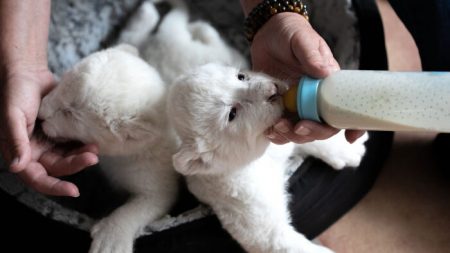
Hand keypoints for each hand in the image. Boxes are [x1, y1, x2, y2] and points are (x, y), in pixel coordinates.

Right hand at [0, 66, 97, 196]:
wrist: (28, 72)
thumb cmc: (14, 92)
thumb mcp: (12, 116)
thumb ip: (15, 141)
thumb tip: (18, 167)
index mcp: (21, 153)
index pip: (37, 178)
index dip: (54, 187)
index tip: (74, 191)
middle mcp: (36, 151)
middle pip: (59, 168)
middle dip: (76, 165)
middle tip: (93, 156)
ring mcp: (50, 142)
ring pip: (69, 157)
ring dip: (82, 155)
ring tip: (95, 146)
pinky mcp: (62, 131)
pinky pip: (74, 143)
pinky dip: (83, 143)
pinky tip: (93, 139)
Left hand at [250, 13, 364, 143]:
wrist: (266, 33)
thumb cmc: (291, 33)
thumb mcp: (303, 40)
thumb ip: (312, 56)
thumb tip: (325, 73)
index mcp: (328, 85)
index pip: (345, 109)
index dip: (352, 125)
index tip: (350, 138)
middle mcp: (315, 99)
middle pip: (322, 126)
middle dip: (312, 132)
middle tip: (298, 127)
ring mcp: (296, 105)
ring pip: (301, 132)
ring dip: (291, 136)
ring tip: (277, 128)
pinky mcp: (279, 107)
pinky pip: (281, 128)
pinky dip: (276, 134)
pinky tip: (269, 131)